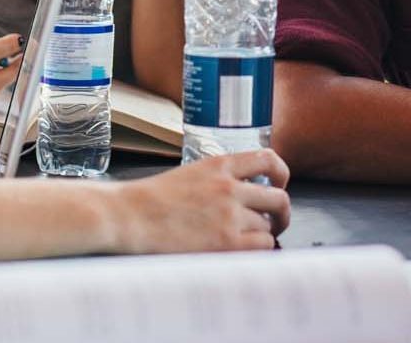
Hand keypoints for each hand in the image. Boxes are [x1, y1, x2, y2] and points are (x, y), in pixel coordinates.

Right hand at [112, 149, 291, 252]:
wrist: (128, 216)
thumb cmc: (149, 200)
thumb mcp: (189, 174)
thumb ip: (219, 180)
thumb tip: (245, 195)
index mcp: (219, 165)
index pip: (268, 159)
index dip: (281, 173)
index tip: (280, 183)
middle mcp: (229, 187)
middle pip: (279, 198)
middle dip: (281, 213)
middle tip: (275, 222)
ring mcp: (229, 215)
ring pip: (270, 226)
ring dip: (263, 234)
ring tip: (247, 240)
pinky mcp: (226, 242)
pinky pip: (262, 246)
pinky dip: (257, 250)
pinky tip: (242, 251)